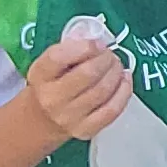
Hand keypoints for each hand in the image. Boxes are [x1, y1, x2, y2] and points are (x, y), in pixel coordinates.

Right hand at [25, 28, 134, 143]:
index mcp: (40, 75)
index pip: (59, 57)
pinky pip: (111, 110)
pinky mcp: (85, 130)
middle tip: (110, 54)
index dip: (85, 47)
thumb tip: (94, 36)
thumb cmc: (51, 83)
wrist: (42, 119)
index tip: (97, 43)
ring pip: (102, 91)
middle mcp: (52, 98)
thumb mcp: (51, 63)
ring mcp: (69, 117)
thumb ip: (70, 47)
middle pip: (87, 74)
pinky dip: (124, 92)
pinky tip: (125, 80)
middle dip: (106, 59)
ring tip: (117, 65)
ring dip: (116, 73)